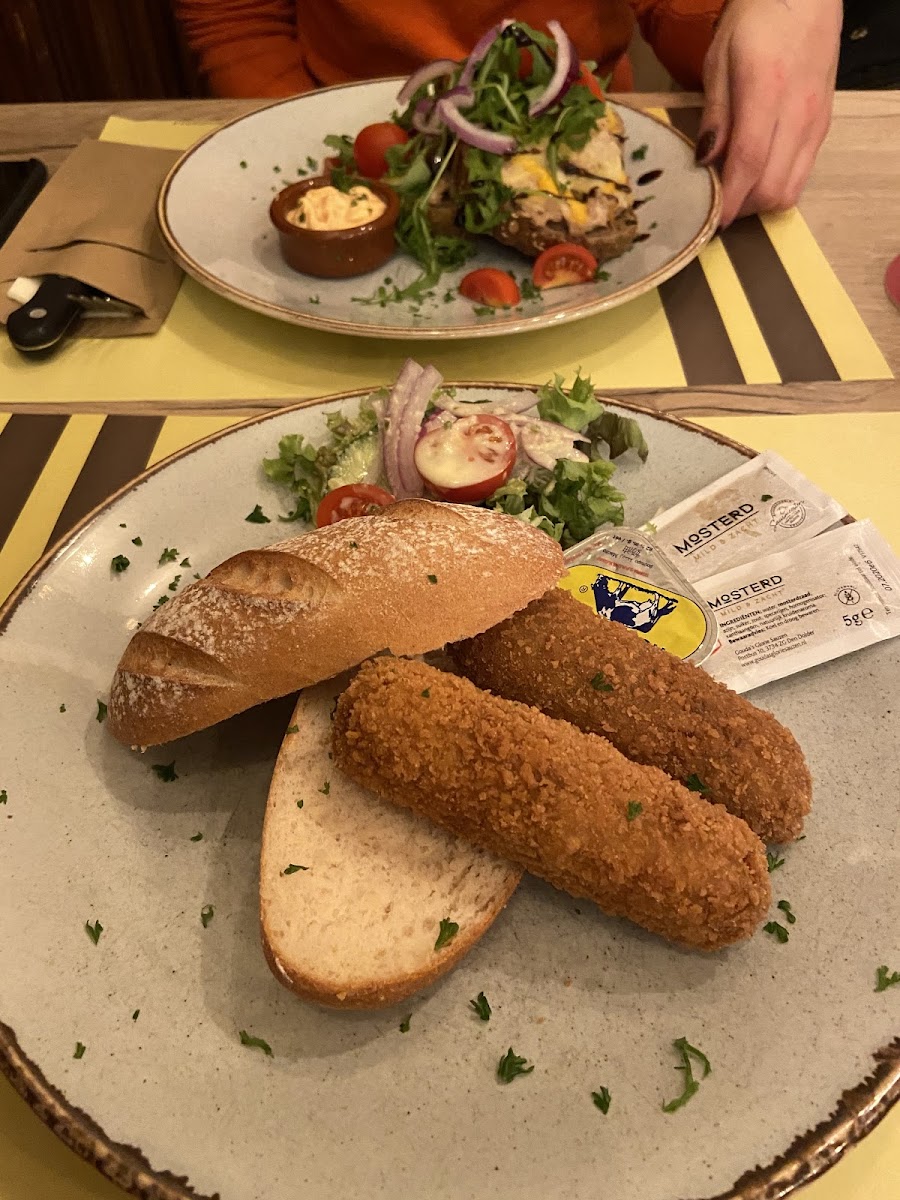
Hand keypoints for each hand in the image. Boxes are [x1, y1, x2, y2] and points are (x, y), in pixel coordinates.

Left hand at [697, 0, 841, 225]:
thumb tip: (705, 161)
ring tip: (736, 191)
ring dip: (760, 201)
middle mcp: (798, 112)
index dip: (728, 199)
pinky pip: (802, 174)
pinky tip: (757, 173)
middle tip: (717, 203)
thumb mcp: (720, 59)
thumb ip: (715, 114)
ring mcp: (816, 122)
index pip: (748, 163)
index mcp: (766, 91)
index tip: (709, 220)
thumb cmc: (758, 19)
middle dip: (742, 207)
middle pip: (771, 187)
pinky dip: (777, 185)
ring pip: (791, 189)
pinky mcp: (824, 126)